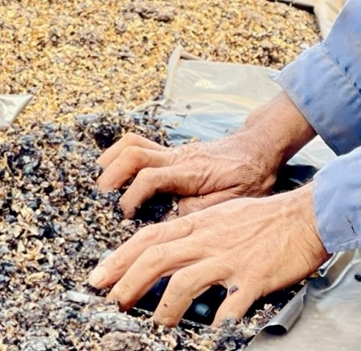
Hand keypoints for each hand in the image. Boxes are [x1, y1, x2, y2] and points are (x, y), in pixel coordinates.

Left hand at [86, 185, 327, 325]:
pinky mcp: (253, 277)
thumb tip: (171, 250)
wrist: (307, 214)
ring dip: (164, 308)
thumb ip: (197, 231)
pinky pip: (230, 303)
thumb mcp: (223, 215)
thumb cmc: (267, 218)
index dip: (119, 259)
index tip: (99, 277)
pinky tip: (211, 332)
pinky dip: (218, 321)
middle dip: (128, 283)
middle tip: (113, 304)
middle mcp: (209, 239)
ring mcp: (230, 258)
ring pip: (183, 282)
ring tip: (155, 325)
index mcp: (200, 223)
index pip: (148, 238)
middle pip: (156, 258)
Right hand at [95, 94, 315, 217]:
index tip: (124, 215)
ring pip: (133, 144)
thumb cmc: (251, 176)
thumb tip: (174, 217)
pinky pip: (140, 146)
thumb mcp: (236, 199)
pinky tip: (114, 172)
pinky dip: (121, 155)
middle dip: (112, 174)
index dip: (132, 196)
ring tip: (101, 184)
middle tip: (101, 198)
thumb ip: (204, 208)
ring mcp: (173, 153)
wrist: (260, 148)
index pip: (150, 177)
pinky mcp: (172, 153)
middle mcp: (178, 158)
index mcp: (191, 172)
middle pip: (134, 154)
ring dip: (112, 160)